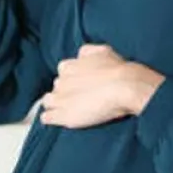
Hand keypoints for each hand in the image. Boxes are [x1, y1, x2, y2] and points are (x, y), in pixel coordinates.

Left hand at [41, 44, 164, 128]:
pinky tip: (57, 120)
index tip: (80, 84)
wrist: (124, 87)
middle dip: (65, 92)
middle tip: (79, 98)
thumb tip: (81, 55)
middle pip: (57, 87)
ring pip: (48, 101)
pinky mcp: (63, 116)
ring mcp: (60, 99)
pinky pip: (47, 117)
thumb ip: (88, 51)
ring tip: (67, 110)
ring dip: (54, 105)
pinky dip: (50, 119)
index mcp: (68, 67)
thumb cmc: (117, 70)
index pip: (62, 72)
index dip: (71, 79)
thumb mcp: (102, 51)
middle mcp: (61, 81)